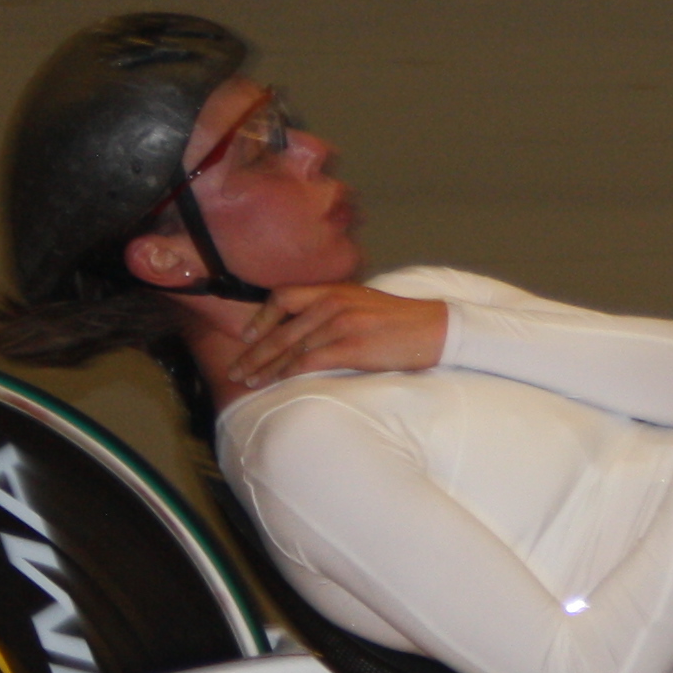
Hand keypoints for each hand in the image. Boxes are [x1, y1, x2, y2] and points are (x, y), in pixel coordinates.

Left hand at [224, 283, 450, 392]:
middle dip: (254, 352)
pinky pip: (309, 360)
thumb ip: (334, 310)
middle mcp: (333, 302)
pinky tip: (279, 383)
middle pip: (280, 328)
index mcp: (334, 290)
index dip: (261, 317)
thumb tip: (309, 331)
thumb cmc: (401, 322)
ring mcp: (341, 323)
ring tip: (249, 382)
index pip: (283, 296)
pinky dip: (289, 372)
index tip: (249, 336)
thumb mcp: (363, 305)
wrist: (434, 328)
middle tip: (237, 370)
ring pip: (290, 347)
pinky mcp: (351, 346)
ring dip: (266, 368)